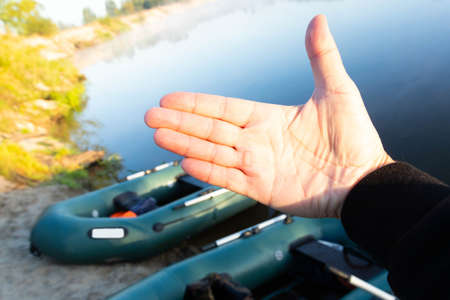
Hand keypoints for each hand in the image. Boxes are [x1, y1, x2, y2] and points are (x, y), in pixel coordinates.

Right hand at [145, 15, 392, 217]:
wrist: (365, 181)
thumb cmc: (355, 137)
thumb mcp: (337, 91)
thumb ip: (322, 57)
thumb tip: (318, 18)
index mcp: (267, 118)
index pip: (223, 108)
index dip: (196, 103)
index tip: (169, 98)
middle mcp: (256, 141)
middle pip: (210, 129)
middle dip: (180, 122)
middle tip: (150, 115)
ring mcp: (257, 166)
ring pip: (213, 152)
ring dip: (185, 144)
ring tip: (158, 136)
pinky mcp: (262, 189)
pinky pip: (229, 178)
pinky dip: (208, 171)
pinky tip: (186, 161)